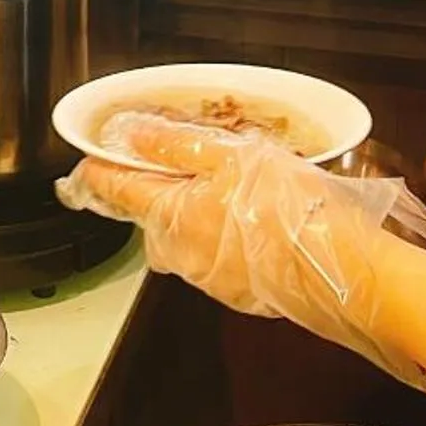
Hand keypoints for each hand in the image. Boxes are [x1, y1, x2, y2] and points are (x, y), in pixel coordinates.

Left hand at [57, 114, 425, 385]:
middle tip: (184, 159)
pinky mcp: (238, 291)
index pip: (112, 190)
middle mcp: (177, 251)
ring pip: (184, 235)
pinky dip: (224, 233)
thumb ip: (175, 145)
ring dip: (194, 210)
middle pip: (149, 214)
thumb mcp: (230, 157)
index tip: (84, 161)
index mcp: (167, 213)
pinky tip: (258, 218)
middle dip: (158, 187)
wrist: (340, 273)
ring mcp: (207, 276)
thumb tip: (128, 135)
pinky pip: (215, 254)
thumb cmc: (287, 210)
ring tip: (233, 184)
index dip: (95, 170)